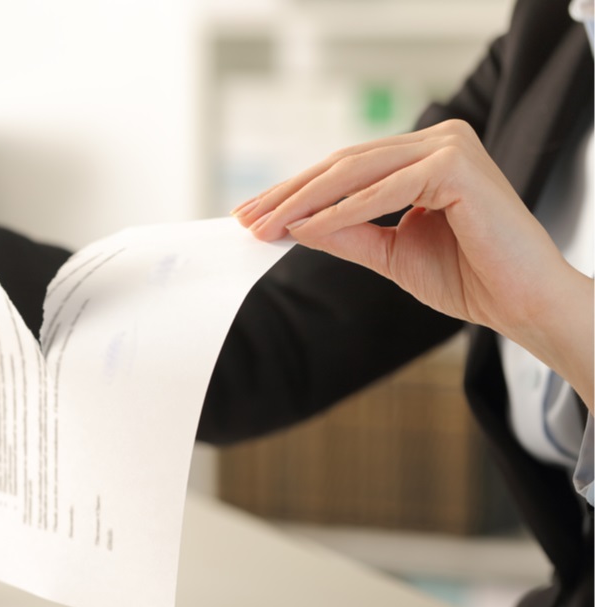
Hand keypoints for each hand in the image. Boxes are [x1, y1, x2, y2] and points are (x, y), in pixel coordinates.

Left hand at [233, 119, 592, 408]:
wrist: (522, 304)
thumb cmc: (469, 277)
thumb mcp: (390, 253)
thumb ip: (346, 233)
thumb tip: (294, 224)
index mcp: (422, 156)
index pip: (344, 170)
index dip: (294, 193)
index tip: (252, 216)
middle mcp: (437, 141)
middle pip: (343, 165)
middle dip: (289, 195)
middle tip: (246, 219)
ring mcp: (449, 147)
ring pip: (357, 172)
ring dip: (306, 201)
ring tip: (267, 226)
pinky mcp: (457, 166)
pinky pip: (385, 189)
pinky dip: (344, 210)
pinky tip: (308, 228)